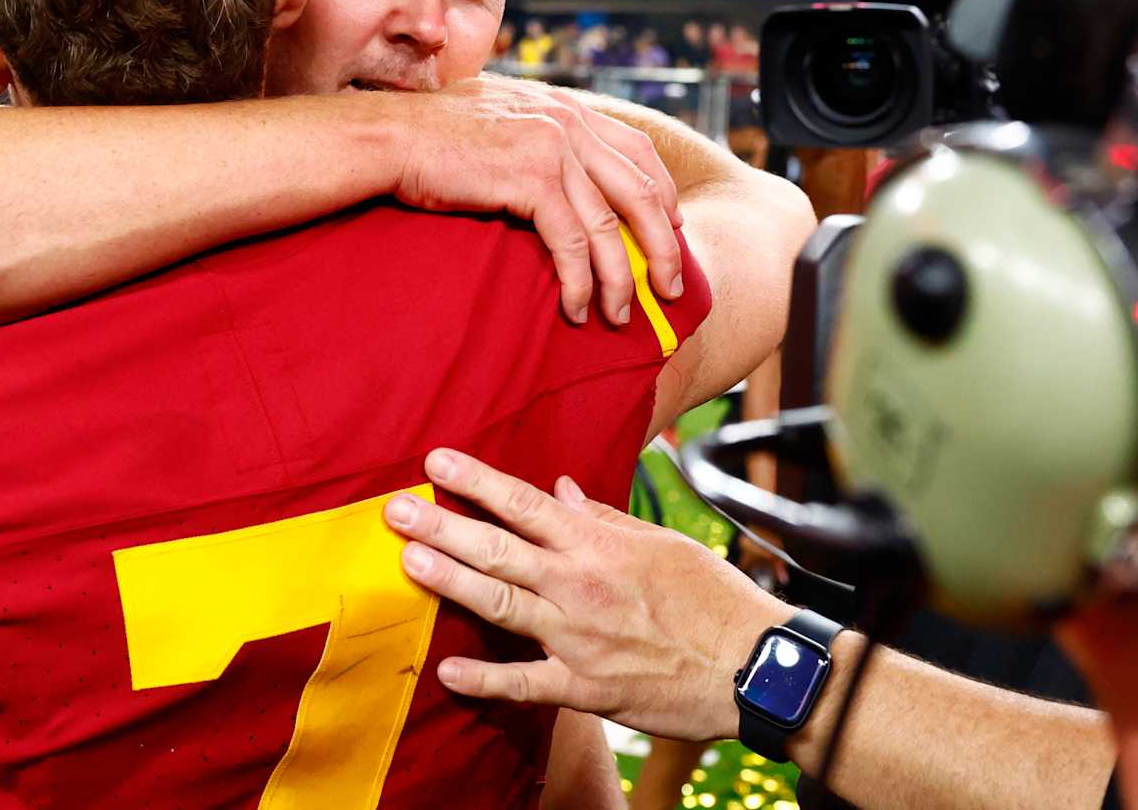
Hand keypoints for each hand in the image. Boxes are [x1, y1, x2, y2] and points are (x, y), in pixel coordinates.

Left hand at [384, 448, 788, 742]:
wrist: (753, 665)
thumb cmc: (712, 598)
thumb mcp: (661, 542)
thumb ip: (604, 518)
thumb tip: (559, 490)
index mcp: (597, 543)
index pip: (523, 503)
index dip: (475, 481)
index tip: (434, 461)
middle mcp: (579, 584)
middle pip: (496, 548)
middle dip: (441, 526)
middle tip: (393, 509)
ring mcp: (577, 636)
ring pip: (500, 603)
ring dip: (449, 581)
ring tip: (407, 562)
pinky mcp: (585, 686)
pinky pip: (525, 683)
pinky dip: (484, 679)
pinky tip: (446, 670)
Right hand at [392, 76, 682, 325]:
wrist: (390, 136)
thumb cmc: (427, 135)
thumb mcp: (493, 117)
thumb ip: (528, 130)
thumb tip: (540, 161)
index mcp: (563, 107)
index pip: (636, 149)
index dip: (662, 193)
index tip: (671, 228)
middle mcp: (567, 122)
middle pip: (641, 190)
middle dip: (663, 245)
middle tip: (672, 288)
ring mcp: (553, 148)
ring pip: (610, 225)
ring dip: (621, 278)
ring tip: (620, 314)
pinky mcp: (531, 179)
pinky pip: (573, 242)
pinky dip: (579, 282)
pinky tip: (574, 309)